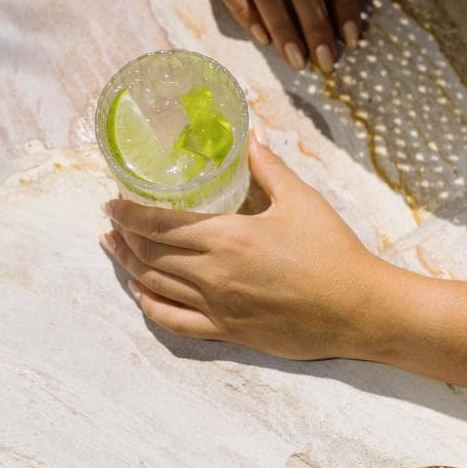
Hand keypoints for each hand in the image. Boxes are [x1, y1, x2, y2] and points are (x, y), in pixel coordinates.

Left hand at [100, 134, 393, 359]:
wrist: (356, 307)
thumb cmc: (331, 250)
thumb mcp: (300, 200)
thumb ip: (268, 167)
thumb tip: (250, 136)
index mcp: (227, 237)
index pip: (159, 224)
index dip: (128, 213)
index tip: (110, 202)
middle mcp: (212, 274)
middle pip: (150, 253)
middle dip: (123, 235)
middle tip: (111, 222)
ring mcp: (217, 307)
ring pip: (155, 286)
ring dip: (128, 265)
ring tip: (114, 249)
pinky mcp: (227, 331)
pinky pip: (175, 321)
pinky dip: (151, 306)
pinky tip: (140, 293)